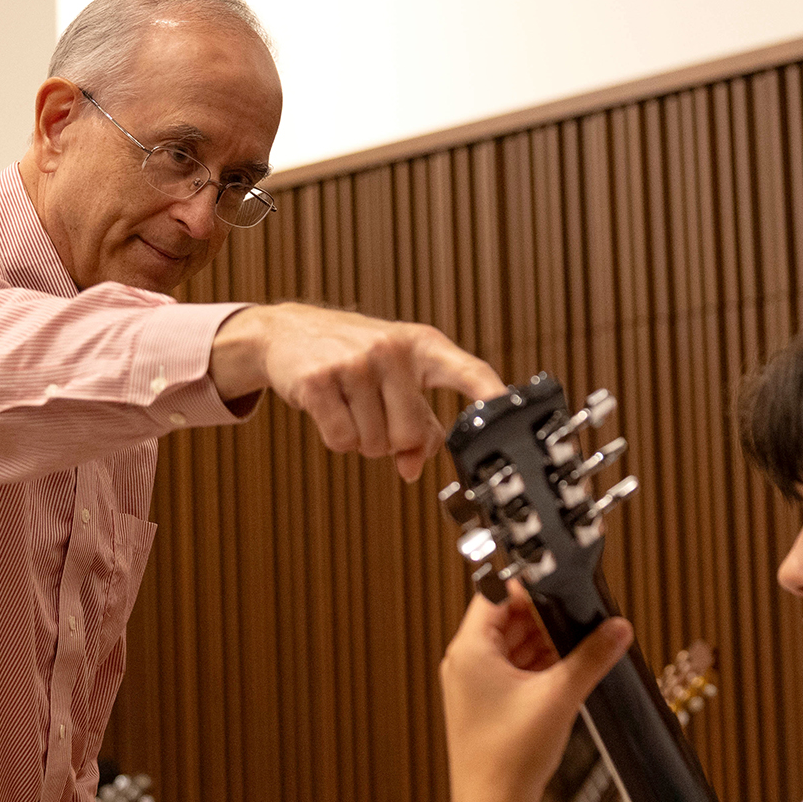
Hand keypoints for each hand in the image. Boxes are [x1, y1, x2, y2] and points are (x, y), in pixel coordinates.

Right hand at [210, 304, 502, 481]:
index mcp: (423, 346)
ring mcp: (355, 363)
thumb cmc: (353, 357)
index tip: (514, 415)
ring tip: (350, 405)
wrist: (288, 332)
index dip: (494, 396)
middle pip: (411, 434)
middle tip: (374, 414)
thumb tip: (413, 469)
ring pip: (376, 444)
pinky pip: (342, 440)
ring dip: (362, 439)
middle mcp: (392, 351)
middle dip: (393, 441)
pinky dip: (336, 438)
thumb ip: (418, 423)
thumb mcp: (395, 377)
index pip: (469, 372)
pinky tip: (329, 409)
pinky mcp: (319, 381)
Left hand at [439, 583, 633, 801]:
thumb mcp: (560, 695)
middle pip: (506, 620)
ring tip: (574, 652)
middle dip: (543, 620)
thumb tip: (618, 629)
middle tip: (577, 620)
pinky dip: (535, 669)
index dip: (530, 588)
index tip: (561, 589)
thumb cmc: (509, 755)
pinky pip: (510, 671)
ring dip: (542, 645)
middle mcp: (464, 664)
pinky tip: (561, 677)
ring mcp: (471, 686)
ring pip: (510, 647)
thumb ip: (592, 657)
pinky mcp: (482, 706)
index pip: (496, 595)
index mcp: (470, 650)